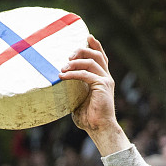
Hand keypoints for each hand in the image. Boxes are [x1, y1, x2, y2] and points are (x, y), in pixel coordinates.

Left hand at [59, 36, 127, 154]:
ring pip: (92, 61)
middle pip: (96, 54)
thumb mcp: (78, 99)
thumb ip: (74, 89)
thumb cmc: (89, 117)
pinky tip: (63, 76)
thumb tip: (59, 86)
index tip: (87, 36)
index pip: (100, 57)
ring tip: (63, 67)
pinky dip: (73, 74)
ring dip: (75, 61)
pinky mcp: (103, 85)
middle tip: (68, 55)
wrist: (100, 128)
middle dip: (82, 50)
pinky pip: (86, 74)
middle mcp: (106, 77)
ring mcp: (106, 80)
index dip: (95, 45)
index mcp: (102, 78)